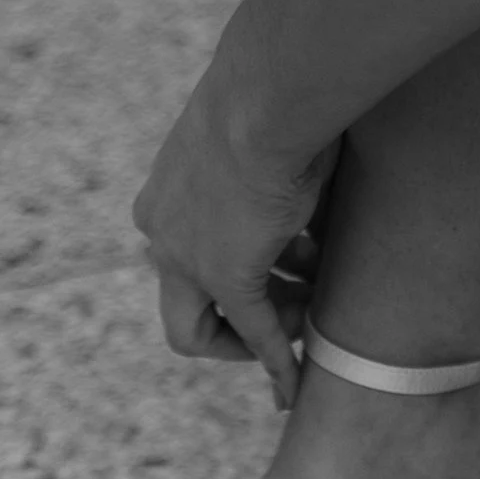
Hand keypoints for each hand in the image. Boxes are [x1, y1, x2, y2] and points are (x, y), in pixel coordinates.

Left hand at [132, 65, 340, 410]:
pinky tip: (294, 387)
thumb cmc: (273, 94)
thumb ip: (264, 162)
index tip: (273, 279)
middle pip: (183, 305)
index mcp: (164, 196)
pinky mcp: (228, 276)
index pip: (184, 257)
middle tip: (291, 306)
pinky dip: (275, 363)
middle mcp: (163, 232)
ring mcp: (188, 258)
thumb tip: (303, 159)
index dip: (227, 280)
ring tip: (317, 310)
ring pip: (209, 325)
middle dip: (234, 319)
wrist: (270, 91)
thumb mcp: (259, 133)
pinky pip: (255, 332)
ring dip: (270, 326)